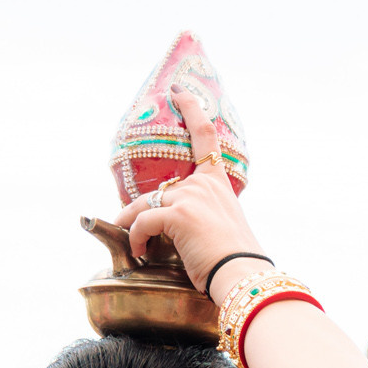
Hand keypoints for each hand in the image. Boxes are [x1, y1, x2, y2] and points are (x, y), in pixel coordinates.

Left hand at [115, 88, 268, 297]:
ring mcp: (191, 196)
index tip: (179, 92)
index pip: (206, 137)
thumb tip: (185, 233)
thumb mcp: (223, 231)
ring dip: (131, 223)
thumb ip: (203, 220)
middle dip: (137, 207)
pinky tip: (140, 250)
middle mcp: (204, 185)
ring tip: (133, 242)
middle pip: (159, 188)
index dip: (191, 110)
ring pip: (145, 204)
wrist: (242, 275)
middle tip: (126, 222)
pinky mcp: (178, 213)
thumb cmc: (235, 262)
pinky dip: (136, 237)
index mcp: (218, 186)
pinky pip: (142, 221)